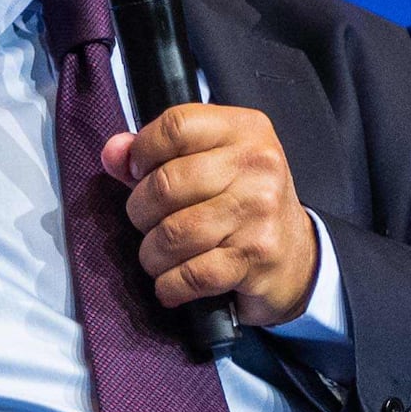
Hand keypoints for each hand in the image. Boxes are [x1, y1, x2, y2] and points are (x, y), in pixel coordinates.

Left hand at [106, 101, 319, 327]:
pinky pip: (190, 275)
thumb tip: (113, 152)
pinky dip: (170, 285)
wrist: (297, 256)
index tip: (138, 174)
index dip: (142, 152)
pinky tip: (173, 284)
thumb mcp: (210, 164)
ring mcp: (260, 211)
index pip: (175, 126)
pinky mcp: (257, 256)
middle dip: (141, 213)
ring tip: (160, 256)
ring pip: (172, 234)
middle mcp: (257, 165)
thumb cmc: (243, 205)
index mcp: (244, 130)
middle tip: (149, 223)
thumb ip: (156, 155)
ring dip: (153, 254)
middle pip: (165, 184)